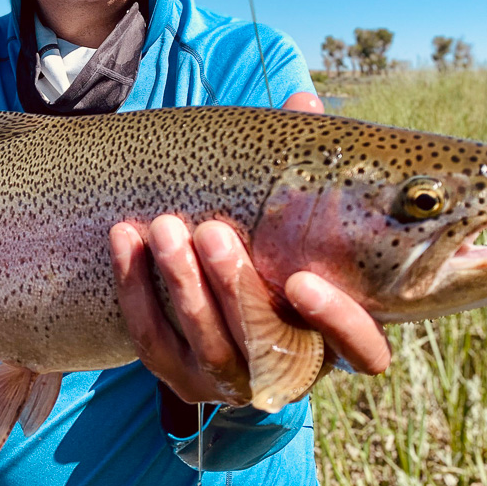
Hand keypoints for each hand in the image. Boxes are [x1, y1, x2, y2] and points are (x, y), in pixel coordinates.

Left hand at [108, 88, 391, 410]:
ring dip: (181, 284)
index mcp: (335, 334)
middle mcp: (288, 370)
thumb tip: (302, 103)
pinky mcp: (179, 379)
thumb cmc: (271, 246)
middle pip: (264, 344)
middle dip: (234, 287)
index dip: (338, 322)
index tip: (301, 279)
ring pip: (206, 344)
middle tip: (210, 231)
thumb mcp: (291, 216)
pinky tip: (123, 237)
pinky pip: (152, 340)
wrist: (211, 296)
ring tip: (164, 227)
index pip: (364, 353)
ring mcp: (231, 382)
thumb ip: (301, 168)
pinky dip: (135, 289)